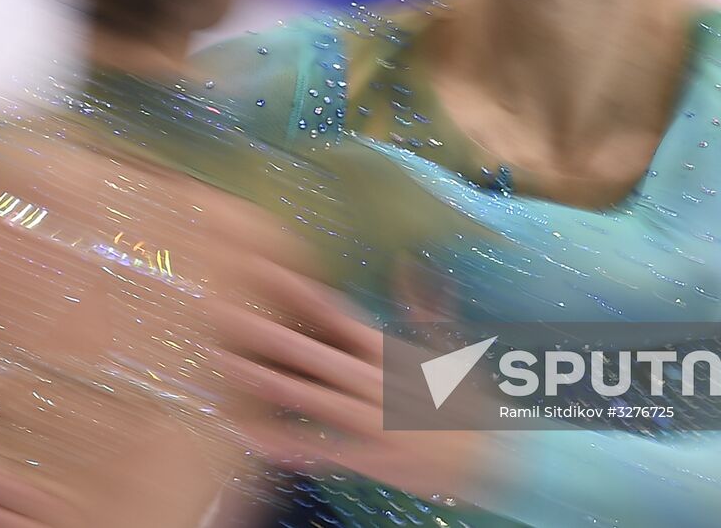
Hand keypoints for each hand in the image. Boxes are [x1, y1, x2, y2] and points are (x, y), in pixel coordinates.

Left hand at [211, 258, 491, 504]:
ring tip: (223, 363)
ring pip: (307, 397)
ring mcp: (370, 422)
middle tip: (225, 312)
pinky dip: (286, 444)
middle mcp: (376, 383)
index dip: (298, 293)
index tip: (264, 271)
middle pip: (311, 353)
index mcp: (391, 352)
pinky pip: (320, 451)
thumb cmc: (469, 397)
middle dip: (267, 332)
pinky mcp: (368, 458)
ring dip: (263, 381)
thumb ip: (425, 302)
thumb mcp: (448, 345)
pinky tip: (250, 436)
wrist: (497, 457)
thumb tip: (409, 261)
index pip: (336, 315)